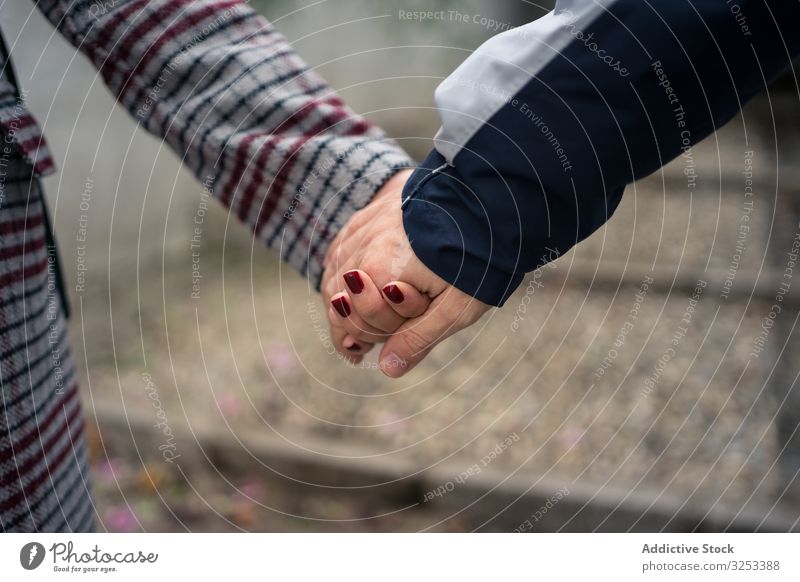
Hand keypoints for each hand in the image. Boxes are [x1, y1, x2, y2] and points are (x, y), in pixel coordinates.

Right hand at [321, 170, 490, 376]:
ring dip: (346, 301)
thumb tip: (387, 368)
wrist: (488, 198)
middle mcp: (363, 250)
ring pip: (335, 276)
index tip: (393, 341)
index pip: (357, 324)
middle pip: (339, 302)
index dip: (378, 337)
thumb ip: (418, 339)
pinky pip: (340, 250)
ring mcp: (362, 229)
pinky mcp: (367, 216)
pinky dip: (343, 272)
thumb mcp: (456, 308)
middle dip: (359, 323)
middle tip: (374, 340)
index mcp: (380, 274)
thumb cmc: (477, 256)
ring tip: (364, 320)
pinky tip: (354, 283)